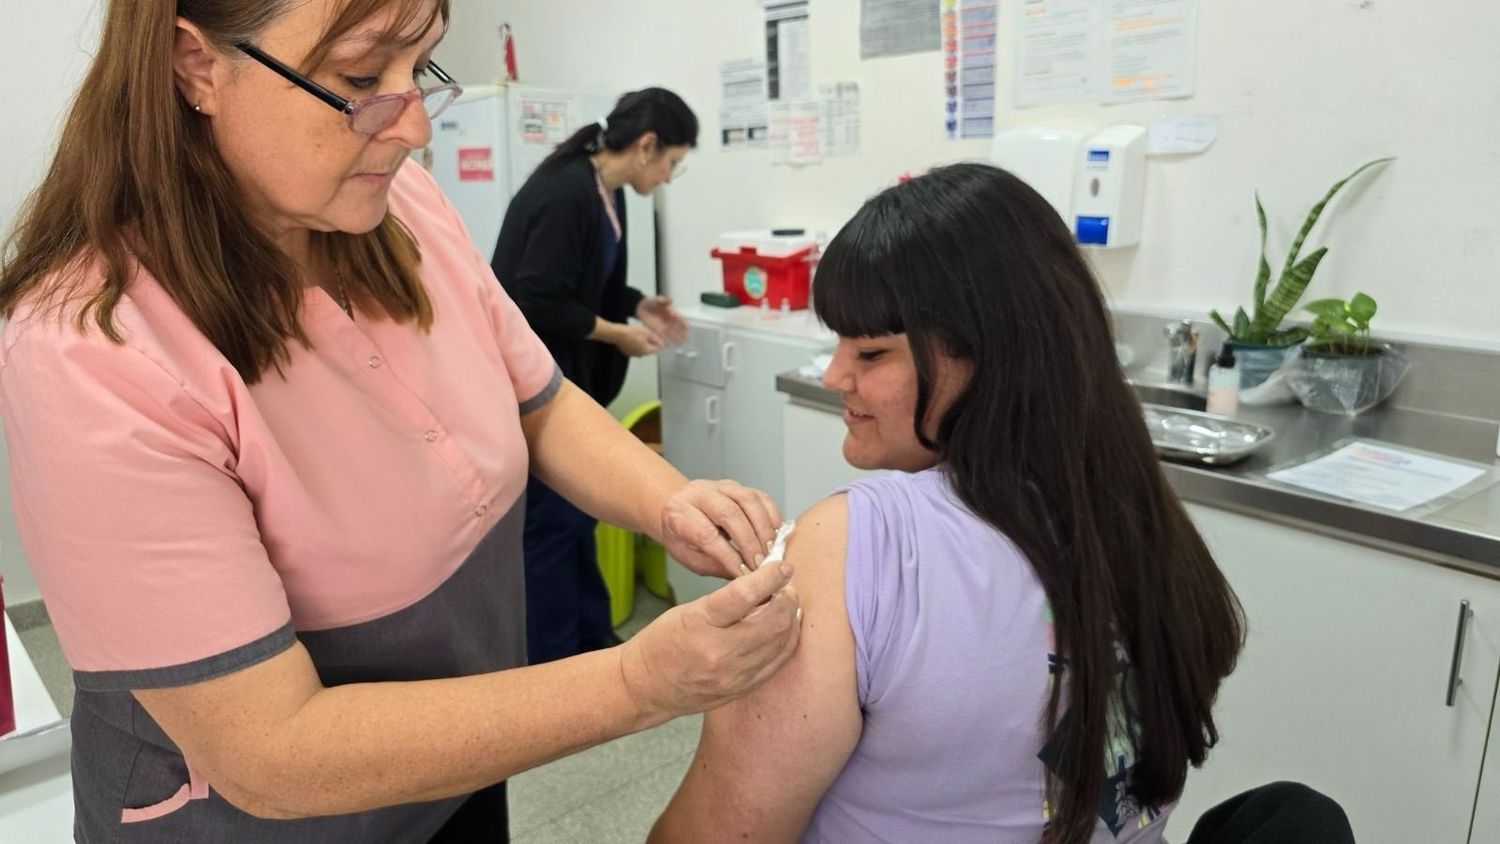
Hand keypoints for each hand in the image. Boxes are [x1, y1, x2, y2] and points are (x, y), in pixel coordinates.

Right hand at [615, 322, 664, 356]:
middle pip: (649, 350)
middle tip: (650, 335)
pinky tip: (634, 338)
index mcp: (646, 351)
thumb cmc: (631, 332)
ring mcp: (633, 354)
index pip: (657, 349)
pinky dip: (636, 345)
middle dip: (651, 343)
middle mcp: (640, 355)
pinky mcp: (626, 352)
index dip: (660, 343)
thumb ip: (655, 339)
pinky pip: (634, 349)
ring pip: (642, 350)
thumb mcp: (646, 332)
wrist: (617, 334)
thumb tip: (661, 343)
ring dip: (643, 344)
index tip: (660, 338)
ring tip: (641, 335)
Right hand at [620, 561, 801, 718]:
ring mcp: (734, 675)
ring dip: (790, 618)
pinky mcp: (743, 688)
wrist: (646, 687)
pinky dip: (786, 640)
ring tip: (784, 605)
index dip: (771, 577)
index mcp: (701, 624)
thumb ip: (726, 600)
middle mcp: (720, 652)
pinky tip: (783, 628)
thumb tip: (764, 585)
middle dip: (787, 598)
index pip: (745, 595)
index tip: (783, 566)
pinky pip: (778, 661)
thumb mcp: (687, 611)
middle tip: (784, 587)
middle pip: (774, 620)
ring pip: (782, 640)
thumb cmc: (662, 643)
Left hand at [636, 296, 687, 346]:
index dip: (684, 324)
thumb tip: (670, 300)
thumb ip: (663, 300)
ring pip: (671, 334)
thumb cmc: (650, 303)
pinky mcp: (657, 331)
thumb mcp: (656, 300)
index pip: (680, 319)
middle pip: (677, 329)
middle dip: (681, 334)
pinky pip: (661, 337)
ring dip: (674, 339)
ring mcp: (663, 327)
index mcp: (671, 313)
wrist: (640, 307)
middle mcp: (669, 321)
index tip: (687, 329)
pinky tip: (665, 345)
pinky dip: (663, 341)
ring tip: (678, 344)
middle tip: (684, 339)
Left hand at [662, 479, 782, 576]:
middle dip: (749, 542)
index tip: (743, 574)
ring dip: (764, 528)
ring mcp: (721, 486)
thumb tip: (745, 576)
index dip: (728, 556)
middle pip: (730, 513)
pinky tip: (775, 536)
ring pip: (749, 500)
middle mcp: (699, 493)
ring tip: (770, 551)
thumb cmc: (682, 537)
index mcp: (679, 512)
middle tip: (760, 565)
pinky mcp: (740, 486)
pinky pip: (761, 497)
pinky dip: (772, 516)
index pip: (707, 534)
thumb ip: (715, 564)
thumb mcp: (689, 557)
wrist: (677, 508)